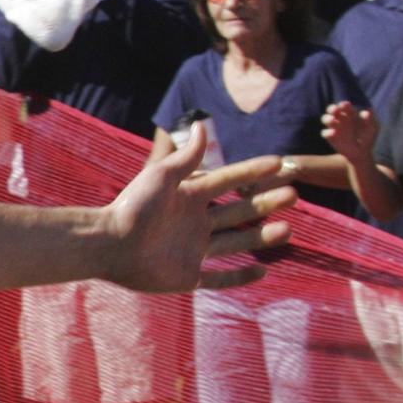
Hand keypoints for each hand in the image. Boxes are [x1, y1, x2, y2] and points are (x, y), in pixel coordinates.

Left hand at [103, 122, 294, 292]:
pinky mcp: (188, 276)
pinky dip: (240, 277)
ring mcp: (193, 250)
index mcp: (188, 196)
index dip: (253, 172)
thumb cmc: (132, 207)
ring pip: (237, 243)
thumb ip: (186, 156)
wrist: (109, 245)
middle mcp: (194, 222)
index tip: (280, 163)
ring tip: (289, 229)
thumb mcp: (161, 176)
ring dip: (262, 237)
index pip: (229, 181)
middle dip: (266, 203)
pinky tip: (263, 271)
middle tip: (294, 195)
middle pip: (238, 212)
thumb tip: (202, 123)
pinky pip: (219, 278)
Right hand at [321, 101, 376, 161]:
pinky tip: (333, 133)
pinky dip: (328, 132)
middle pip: (332, 110)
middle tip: (335, 110)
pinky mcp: (330, 137)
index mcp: (350, 114)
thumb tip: (365, 112)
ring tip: (332, 120)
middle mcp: (340, 119)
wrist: (361, 152)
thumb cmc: (367, 138)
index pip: (344, 106)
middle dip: (332, 108)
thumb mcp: (372, 128)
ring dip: (327, 118)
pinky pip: (325, 133)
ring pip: (326, 119)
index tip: (345, 105)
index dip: (344, 105)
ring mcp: (334, 127)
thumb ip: (370, 120)